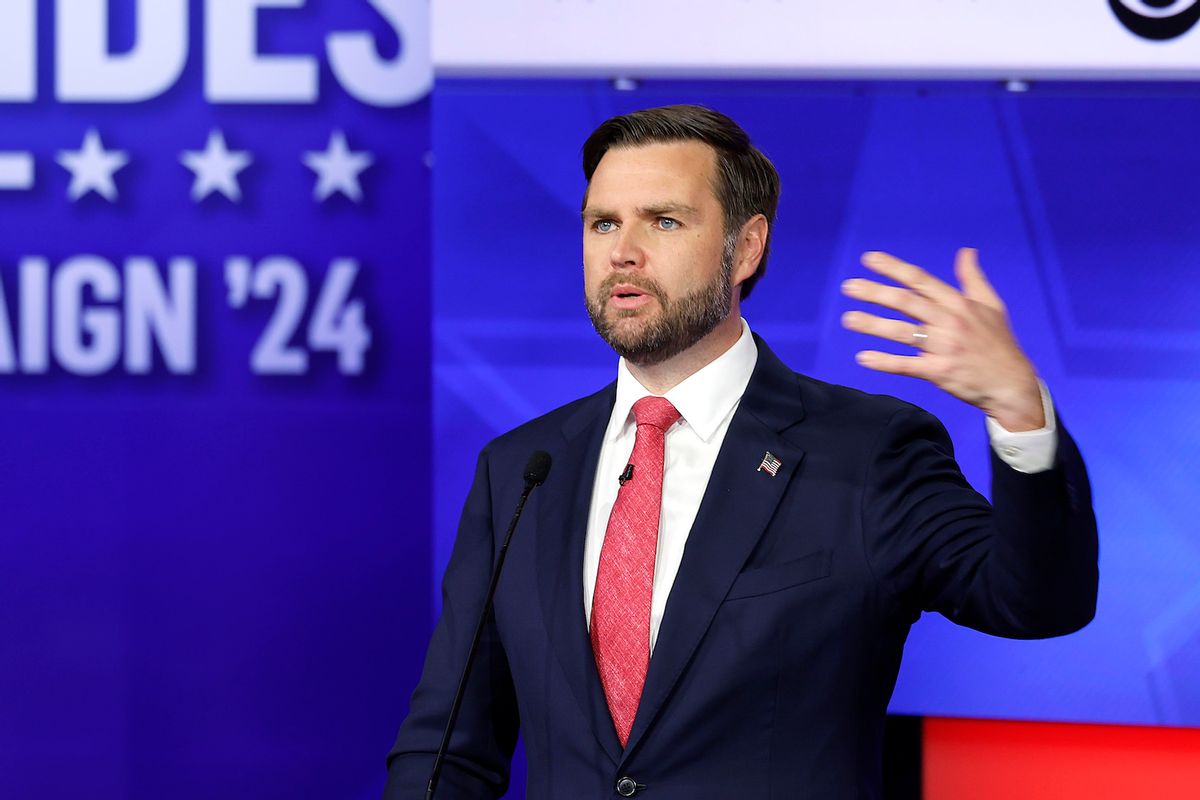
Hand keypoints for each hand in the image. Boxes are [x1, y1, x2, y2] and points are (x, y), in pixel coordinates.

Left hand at [840, 248, 1044, 430]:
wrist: (1012, 384)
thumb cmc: (999, 343)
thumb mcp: (992, 305)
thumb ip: (973, 278)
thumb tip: (967, 251)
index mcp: (959, 304)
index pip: (921, 281)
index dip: (894, 268)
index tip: (869, 259)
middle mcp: (950, 322)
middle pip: (906, 303)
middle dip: (875, 292)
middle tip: (848, 286)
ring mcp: (945, 347)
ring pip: (903, 332)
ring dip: (873, 324)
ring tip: (848, 318)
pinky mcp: (940, 372)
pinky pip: (908, 365)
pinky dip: (885, 362)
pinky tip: (863, 357)